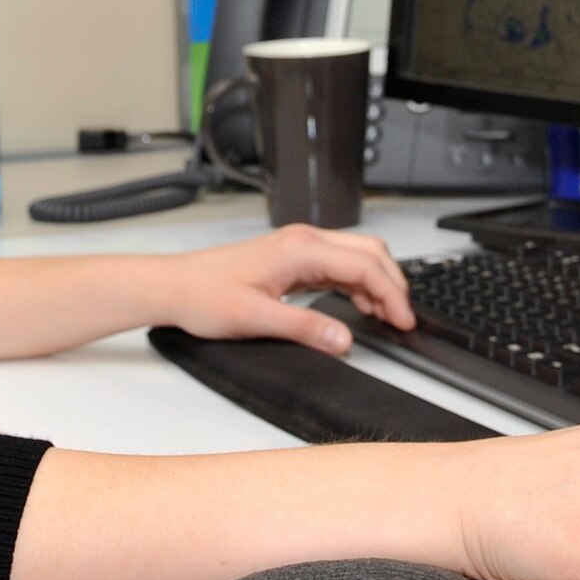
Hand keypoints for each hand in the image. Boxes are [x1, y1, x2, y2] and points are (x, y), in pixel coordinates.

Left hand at [154, 225, 415, 353]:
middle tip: (403, 320)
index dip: (392, 293)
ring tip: (387, 317)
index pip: (365, 264)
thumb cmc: (204, 295)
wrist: (175, 286)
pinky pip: (338, 265)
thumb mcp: (256, 318)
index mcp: (300, 248)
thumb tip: (345, 339)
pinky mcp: (292, 260)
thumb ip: (305, 327)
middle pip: (369, 252)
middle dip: (393, 284)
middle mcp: (303, 241)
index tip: (404, 321)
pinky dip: (358, 284)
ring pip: (356, 256)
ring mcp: (298, 248)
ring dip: (377, 283)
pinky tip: (361, 306)